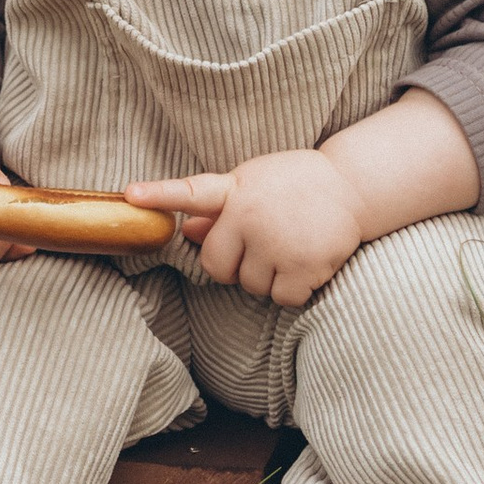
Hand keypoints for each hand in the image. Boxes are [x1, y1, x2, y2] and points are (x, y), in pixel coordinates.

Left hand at [123, 147, 368, 305]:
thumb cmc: (294, 184)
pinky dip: (293, 289)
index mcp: (235, 190)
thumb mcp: (253, 185)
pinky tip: (307, 262)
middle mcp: (251, 215)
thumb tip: (186, 232)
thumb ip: (220, 209)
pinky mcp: (304, 265)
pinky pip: (282, 299)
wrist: (352, 184)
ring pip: (251, 287)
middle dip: (236, 265)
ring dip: (267, 277)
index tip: (130, 195)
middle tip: (263, 244)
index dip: (158, 195)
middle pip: (217, 267)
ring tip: (290, 246)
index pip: (190, 192)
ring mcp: (277, 242)